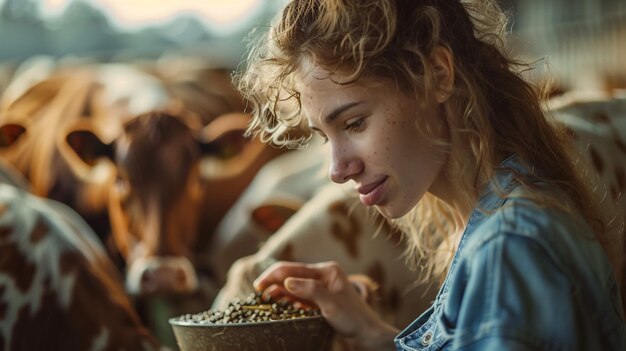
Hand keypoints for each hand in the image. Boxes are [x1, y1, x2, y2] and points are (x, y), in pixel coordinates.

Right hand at [254, 261, 397, 349]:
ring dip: (279, 291)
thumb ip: (309, 290)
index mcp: (327, 270)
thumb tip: (286, 282)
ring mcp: (320, 288)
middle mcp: (322, 276)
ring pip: (293, 286)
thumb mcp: (331, 304)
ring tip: (265, 299)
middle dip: (274, 282)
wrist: (367, 335)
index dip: (274, 275)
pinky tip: (279, 304)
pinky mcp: (318, 300)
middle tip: (258, 292)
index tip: (259, 286)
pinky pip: (298, 296)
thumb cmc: (354, 318)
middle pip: (291, 275)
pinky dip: (288, 299)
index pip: (294, 269)